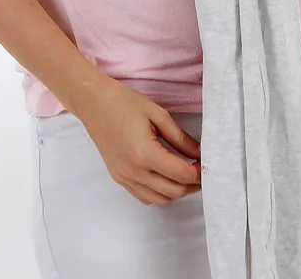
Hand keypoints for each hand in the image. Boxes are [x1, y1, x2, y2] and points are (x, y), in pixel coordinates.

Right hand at [74, 77, 202, 205]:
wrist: (93, 102)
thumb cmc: (123, 102)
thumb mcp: (157, 114)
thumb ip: (180, 137)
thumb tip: (198, 153)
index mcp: (144, 153)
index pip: (181, 174)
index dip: (198, 172)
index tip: (207, 164)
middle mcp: (133, 171)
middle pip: (173, 191)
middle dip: (192, 185)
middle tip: (201, 170)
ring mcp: (124, 177)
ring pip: (159, 199)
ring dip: (177, 191)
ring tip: (187, 176)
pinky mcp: (118, 177)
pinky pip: (144, 196)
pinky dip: (160, 193)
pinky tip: (166, 178)